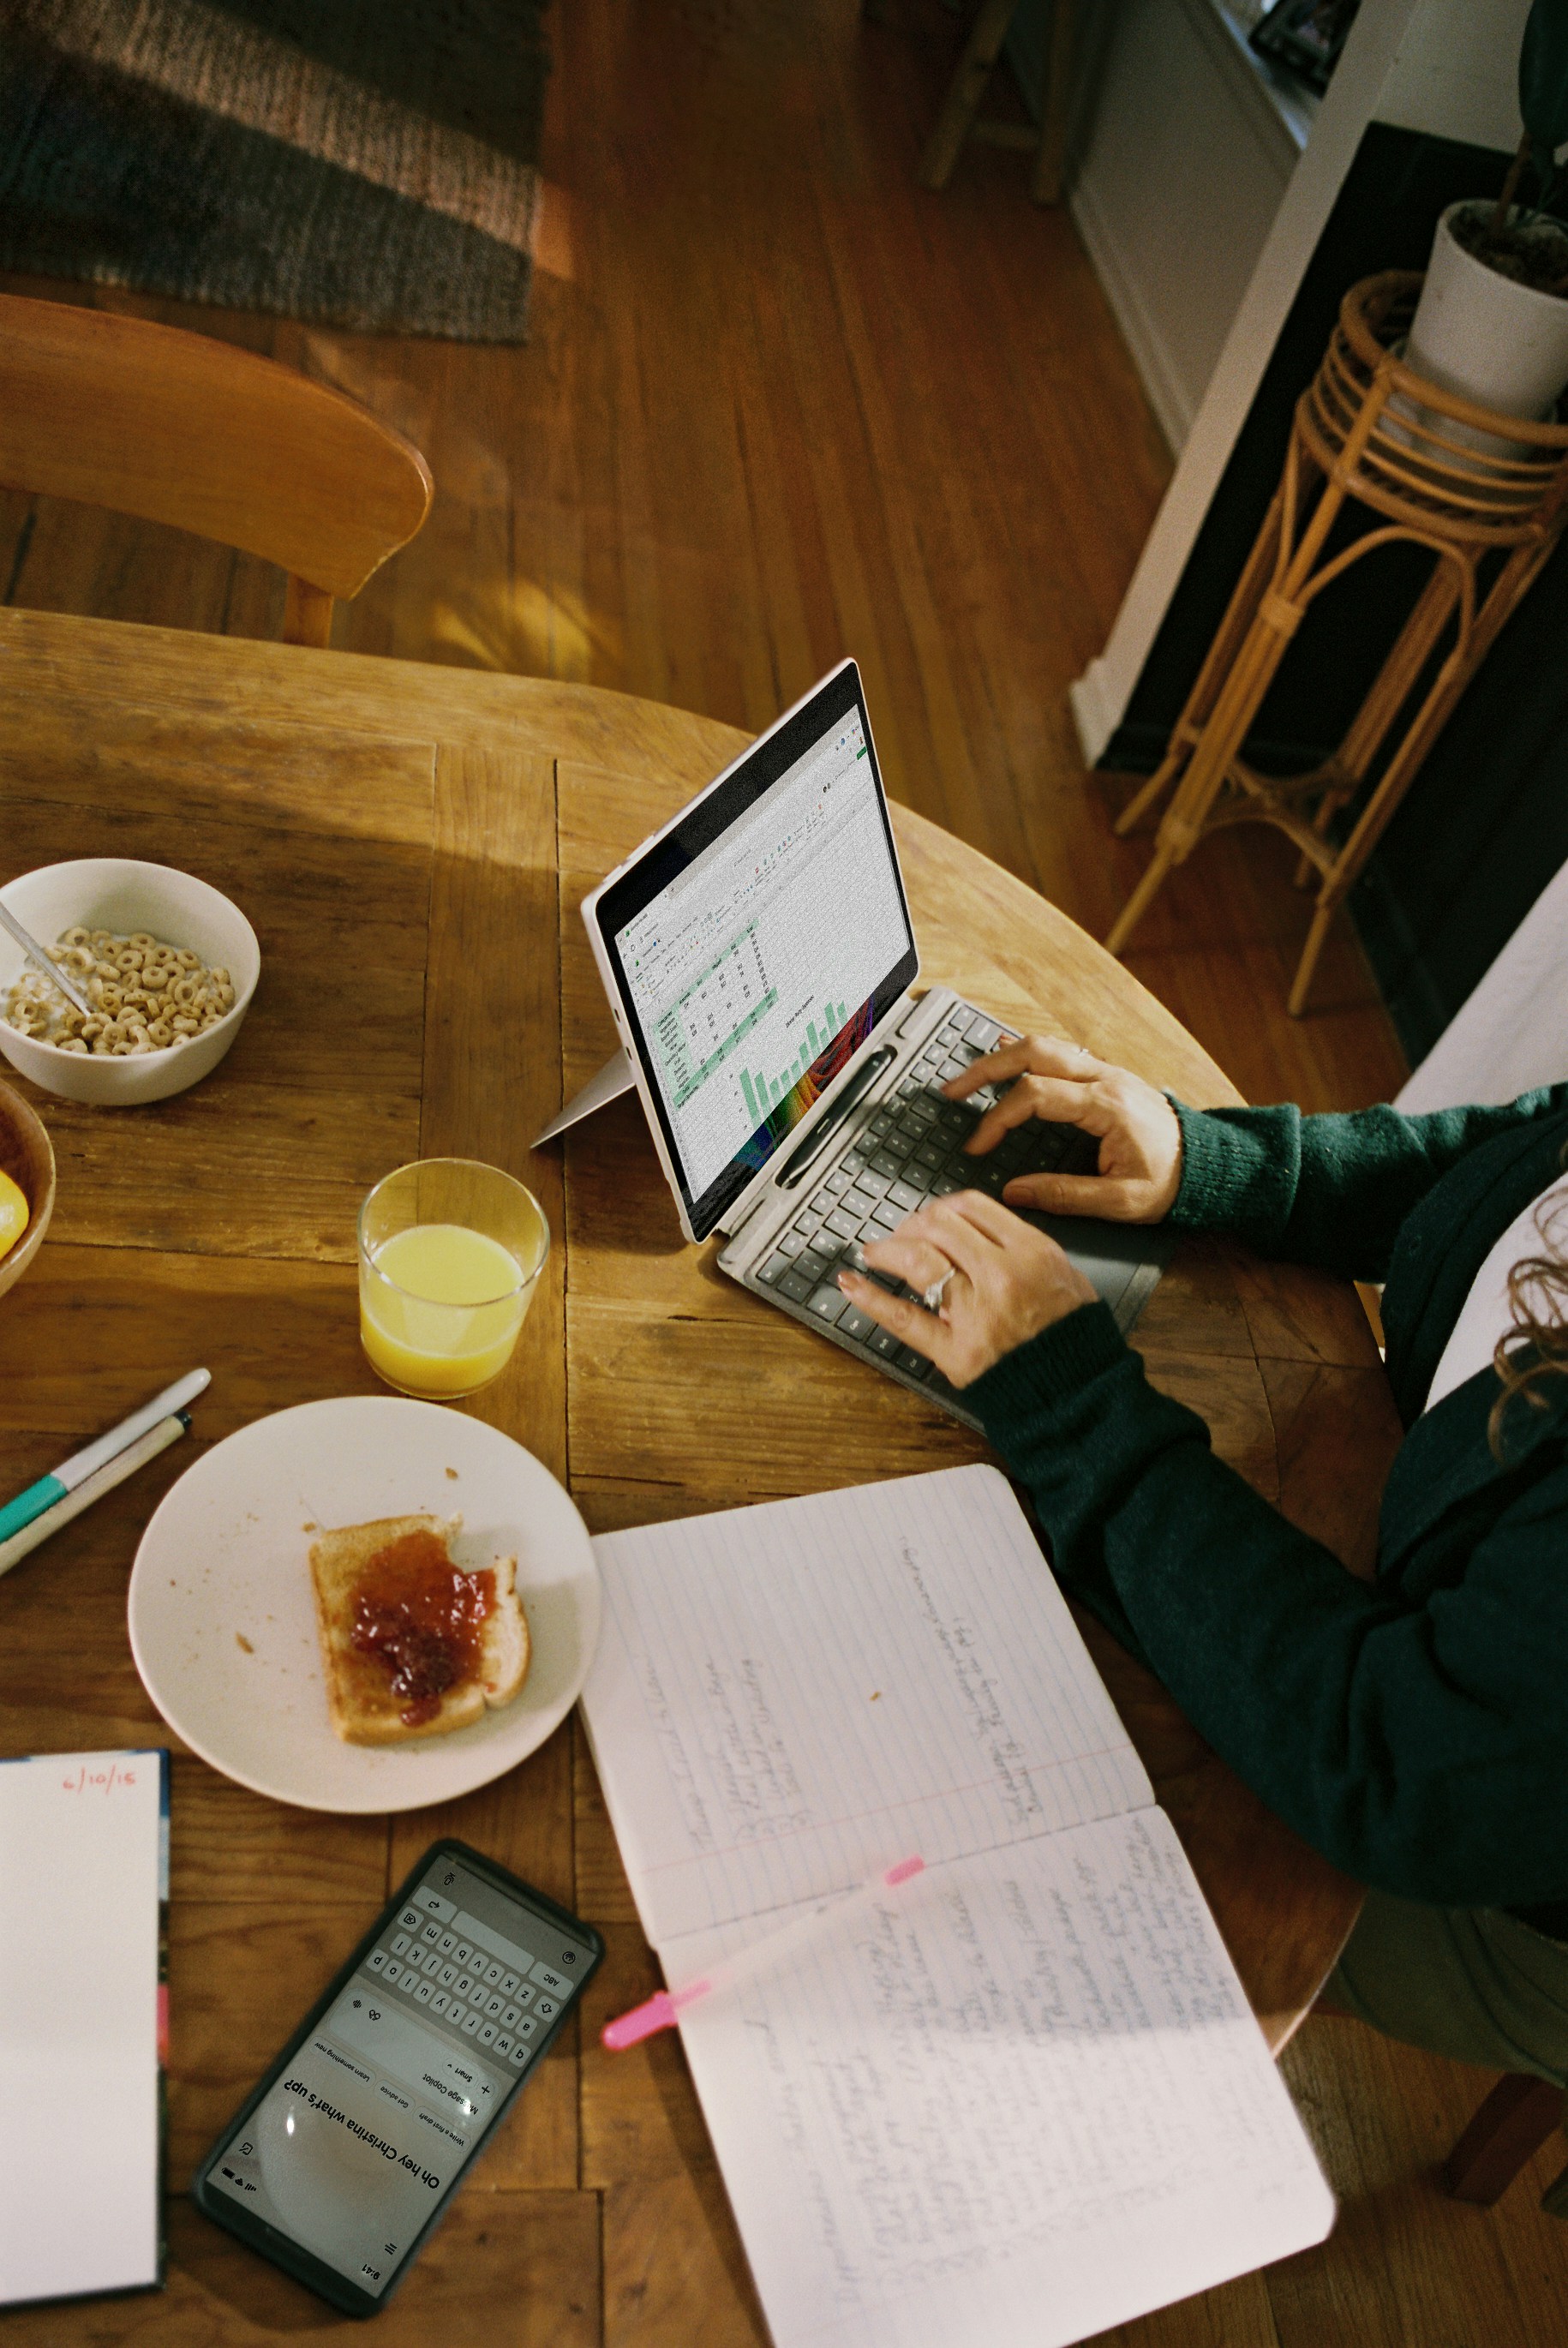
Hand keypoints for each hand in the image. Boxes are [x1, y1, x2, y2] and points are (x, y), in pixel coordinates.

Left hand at [839, 1191, 1095, 1387]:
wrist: (1080, 1395)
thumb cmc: (1073, 1339)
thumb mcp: (1067, 1276)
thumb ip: (1024, 1248)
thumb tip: (978, 1231)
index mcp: (1031, 1252)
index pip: (971, 1207)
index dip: (942, 1207)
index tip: (932, 1216)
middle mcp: (1001, 1275)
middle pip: (938, 1226)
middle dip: (913, 1224)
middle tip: (903, 1234)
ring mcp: (974, 1313)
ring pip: (917, 1260)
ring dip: (887, 1249)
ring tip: (873, 1252)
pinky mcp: (953, 1351)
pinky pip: (903, 1318)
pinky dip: (870, 1298)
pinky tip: (851, 1283)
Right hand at [945, 1035, 1182, 1222]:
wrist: (1209, 1164)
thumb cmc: (1172, 1182)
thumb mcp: (1121, 1202)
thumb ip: (1065, 1196)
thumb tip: (1016, 1192)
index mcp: (1106, 1106)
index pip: (1034, 1096)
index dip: (997, 1119)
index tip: (978, 1145)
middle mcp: (1104, 1078)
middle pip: (1031, 1053)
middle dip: (985, 1069)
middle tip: (952, 1090)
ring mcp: (1106, 1072)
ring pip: (1044, 1045)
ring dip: (1002, 1057)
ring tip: (969, 1077)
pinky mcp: (1106, 1076)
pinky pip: (1059, 1053)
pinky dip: (1026, 1056)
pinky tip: (1006, 1061)